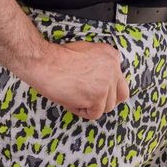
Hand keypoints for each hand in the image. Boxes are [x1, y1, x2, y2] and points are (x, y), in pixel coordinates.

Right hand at [13, 40, 127, 120]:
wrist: (45, 62)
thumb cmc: (58, 58)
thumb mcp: (86, 52)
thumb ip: (101, 64)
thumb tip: (104, 80)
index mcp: (112, 55)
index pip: (120, 80)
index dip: (107, 88)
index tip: (94, 89)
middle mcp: (114, 68)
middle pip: (120, 95)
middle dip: (107, 100)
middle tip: (91, 101)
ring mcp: (107, 83)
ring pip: (107, 107)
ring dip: (92, 106)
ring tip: (75, 95)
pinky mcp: (97, 97)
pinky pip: (94, 114)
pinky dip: (82, 111)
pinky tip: (71, 99)